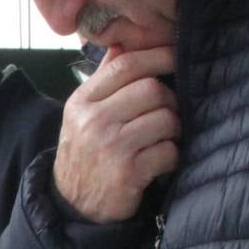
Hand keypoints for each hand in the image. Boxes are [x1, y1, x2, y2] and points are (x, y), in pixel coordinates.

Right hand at [53, 44, 178, 222]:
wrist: (73, 205)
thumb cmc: (84, 153)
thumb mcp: (82, 114)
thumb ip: (103, 79)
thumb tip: (122, 43)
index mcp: (82, 102)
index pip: (125, 65)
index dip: (157, 56)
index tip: (175, 56)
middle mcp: (94, 122)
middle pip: (151, 89)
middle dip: (169, 100)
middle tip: (167, 112)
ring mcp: (112, 148)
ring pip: (165, 119)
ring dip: (173, 129)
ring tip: (164, 137)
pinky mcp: (129, 173)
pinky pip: (168, 151)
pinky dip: (171, 156)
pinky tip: (159, 161)